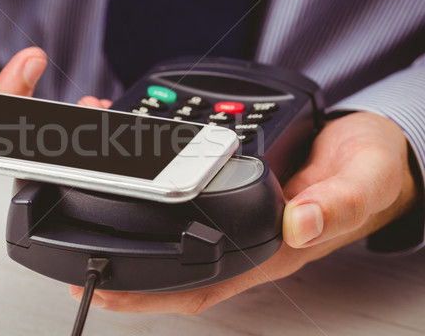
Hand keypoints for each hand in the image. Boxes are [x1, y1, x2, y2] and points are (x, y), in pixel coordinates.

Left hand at [70, 111, 418, 312]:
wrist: (370, 155)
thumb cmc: (365, 172)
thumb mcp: (361, 181)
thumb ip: (335, 203)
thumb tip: (300, 223)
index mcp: (270, 248)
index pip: (205, 284)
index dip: (154, 294)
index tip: (107, 292)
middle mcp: (246, 241)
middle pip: (178, 271)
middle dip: (128, 277)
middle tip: (80, 272)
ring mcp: (237, 221)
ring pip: (178, 239)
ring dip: (136, 238)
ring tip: (93, 228)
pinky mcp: (235, 198)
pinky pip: (189, 207)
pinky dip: (157, 201)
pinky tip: (136, 187)